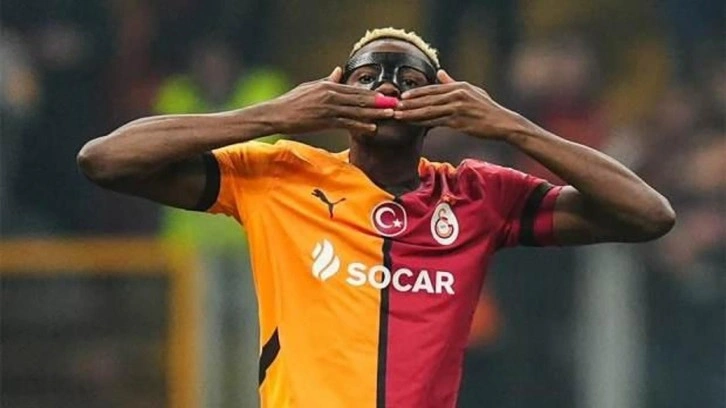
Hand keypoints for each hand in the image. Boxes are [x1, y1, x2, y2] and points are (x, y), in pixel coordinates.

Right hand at [269, 67, 395, 133]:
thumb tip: (338, 71)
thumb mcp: (311, 87)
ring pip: (357, 110)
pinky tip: (372, 128)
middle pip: (360, 99)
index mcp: (328, 86)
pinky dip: (360, 125)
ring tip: (390, 115)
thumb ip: (328, 80)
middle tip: (396, 104)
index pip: (355, 90)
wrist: (277, 114)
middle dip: (380, 102)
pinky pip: (346, 123)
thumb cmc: (292, 102)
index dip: (373, 94)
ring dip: (375, 113)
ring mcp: (328, 108)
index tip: (387, 95)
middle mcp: (331, 95)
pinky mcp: (324, 120)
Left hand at [394, 70, 525, 139]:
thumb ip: (452, 82)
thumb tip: (440, 72)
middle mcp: (457, 94)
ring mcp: (457, 108)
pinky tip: (412, 124)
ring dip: (411, 113)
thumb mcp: (471, 91)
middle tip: (394, 105)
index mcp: (459, 86)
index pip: (433, 89)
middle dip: (409, 103)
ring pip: (429, 110)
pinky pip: (436, 121)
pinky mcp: (458, 121)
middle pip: (428, 98)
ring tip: (398, 115)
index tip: (402, 96)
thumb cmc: (486, 108)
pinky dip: (422, 122)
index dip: (416, 93)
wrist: (502, 123)